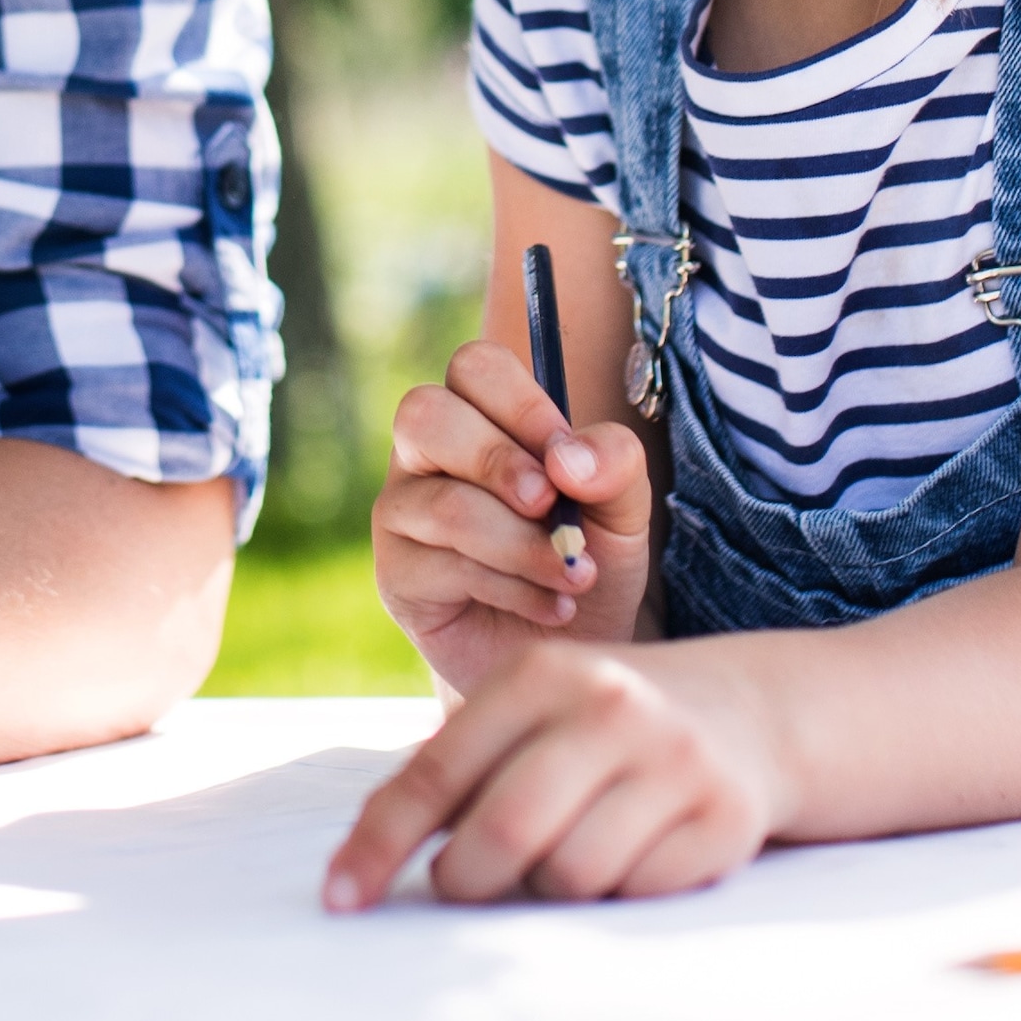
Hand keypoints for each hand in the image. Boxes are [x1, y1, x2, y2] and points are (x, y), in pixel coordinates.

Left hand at [319, 635, 779, 909]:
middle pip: (503, 834)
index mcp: (542, 673)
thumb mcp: (530, 710)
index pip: (438, 772)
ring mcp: (675, 762)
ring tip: (560, 856)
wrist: (751, 712)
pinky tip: (629, 856)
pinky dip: (615, 895)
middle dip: (465, 882)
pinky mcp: (726, 819)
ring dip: (545, 891)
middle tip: (462, 888)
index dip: (381, 843)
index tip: (340, 899)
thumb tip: (364, 859)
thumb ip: (455, 768)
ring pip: (569, 876)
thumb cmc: (604, 724)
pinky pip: (635, 895)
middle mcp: (611, 707)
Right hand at [371, 337, 653, 696]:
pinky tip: (553, 607)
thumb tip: (567, 459)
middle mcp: (426, 455)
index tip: (568, 459)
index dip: (521, 404)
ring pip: (442, 504)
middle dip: (497, 460)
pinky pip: (444, 567)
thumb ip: (613, 466)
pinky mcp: (397, 576)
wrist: (573, 653)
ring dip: (521, 543)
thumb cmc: (588, 562)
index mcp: (479, 416)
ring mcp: (402, 513)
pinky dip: (514, 589)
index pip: (474, 368)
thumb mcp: (623, 512)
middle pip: (424, 414)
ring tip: (574, 576)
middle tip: (552, 504)